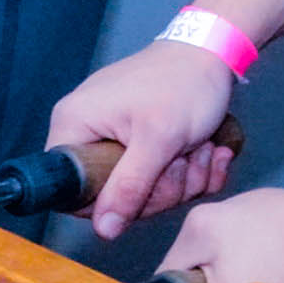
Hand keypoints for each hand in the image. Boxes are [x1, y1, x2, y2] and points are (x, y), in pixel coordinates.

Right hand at [45, 38, 244, 237]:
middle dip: (161, 188)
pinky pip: (159, 175)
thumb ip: (128, 188)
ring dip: (182, 178)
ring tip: (201, 149)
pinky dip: (188, 169)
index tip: (145, 189)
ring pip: (143, 189)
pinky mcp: (138, 137)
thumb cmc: (182, 84)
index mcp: (74, 125)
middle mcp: (86, 130)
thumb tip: (102, 230)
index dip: (108, 203)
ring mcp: (113, 134)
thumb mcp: (158, 141)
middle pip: (112, 194)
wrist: (212, 52)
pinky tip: (207, 149)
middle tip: (184, 161)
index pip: (70, 189)